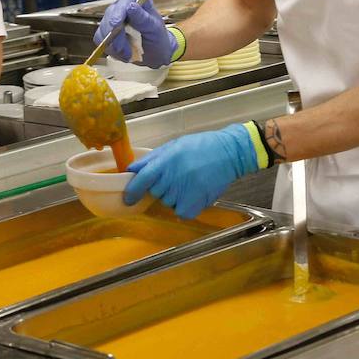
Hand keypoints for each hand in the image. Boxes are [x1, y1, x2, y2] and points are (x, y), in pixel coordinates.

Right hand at [95, 0, 177, 67]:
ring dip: (115, 46)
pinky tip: (123, 54)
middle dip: (116, 35)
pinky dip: (111, 50)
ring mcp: (112, 19)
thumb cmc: (158, 38)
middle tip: (125, 50)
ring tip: (129, 54)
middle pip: (110, 16)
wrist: (155, 53)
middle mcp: (122, 8)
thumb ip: (143, 18)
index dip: (118, 13)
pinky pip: (101, 40)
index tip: (116, 25)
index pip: (123, 3)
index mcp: (136, 1)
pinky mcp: (106, 32)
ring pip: (103, 30)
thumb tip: (131, 6)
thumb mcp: (155, 28)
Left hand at [124, 124, 260, 218]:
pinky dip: (186, 207)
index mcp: (165, 161)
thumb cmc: (201, 146)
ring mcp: (184, 192)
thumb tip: (132, 169)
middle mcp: (172, 177)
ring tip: (189, 182)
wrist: (229, 153)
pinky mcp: (195, 203)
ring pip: (168, 203)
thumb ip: (152, 159)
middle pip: (155, 193)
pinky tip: (195, 194)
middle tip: (177, 177)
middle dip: (162, 188)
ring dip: (175, 196)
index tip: (128, 199)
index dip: (132, 191)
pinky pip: (181, 212)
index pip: (142, 180)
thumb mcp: (174, 146)